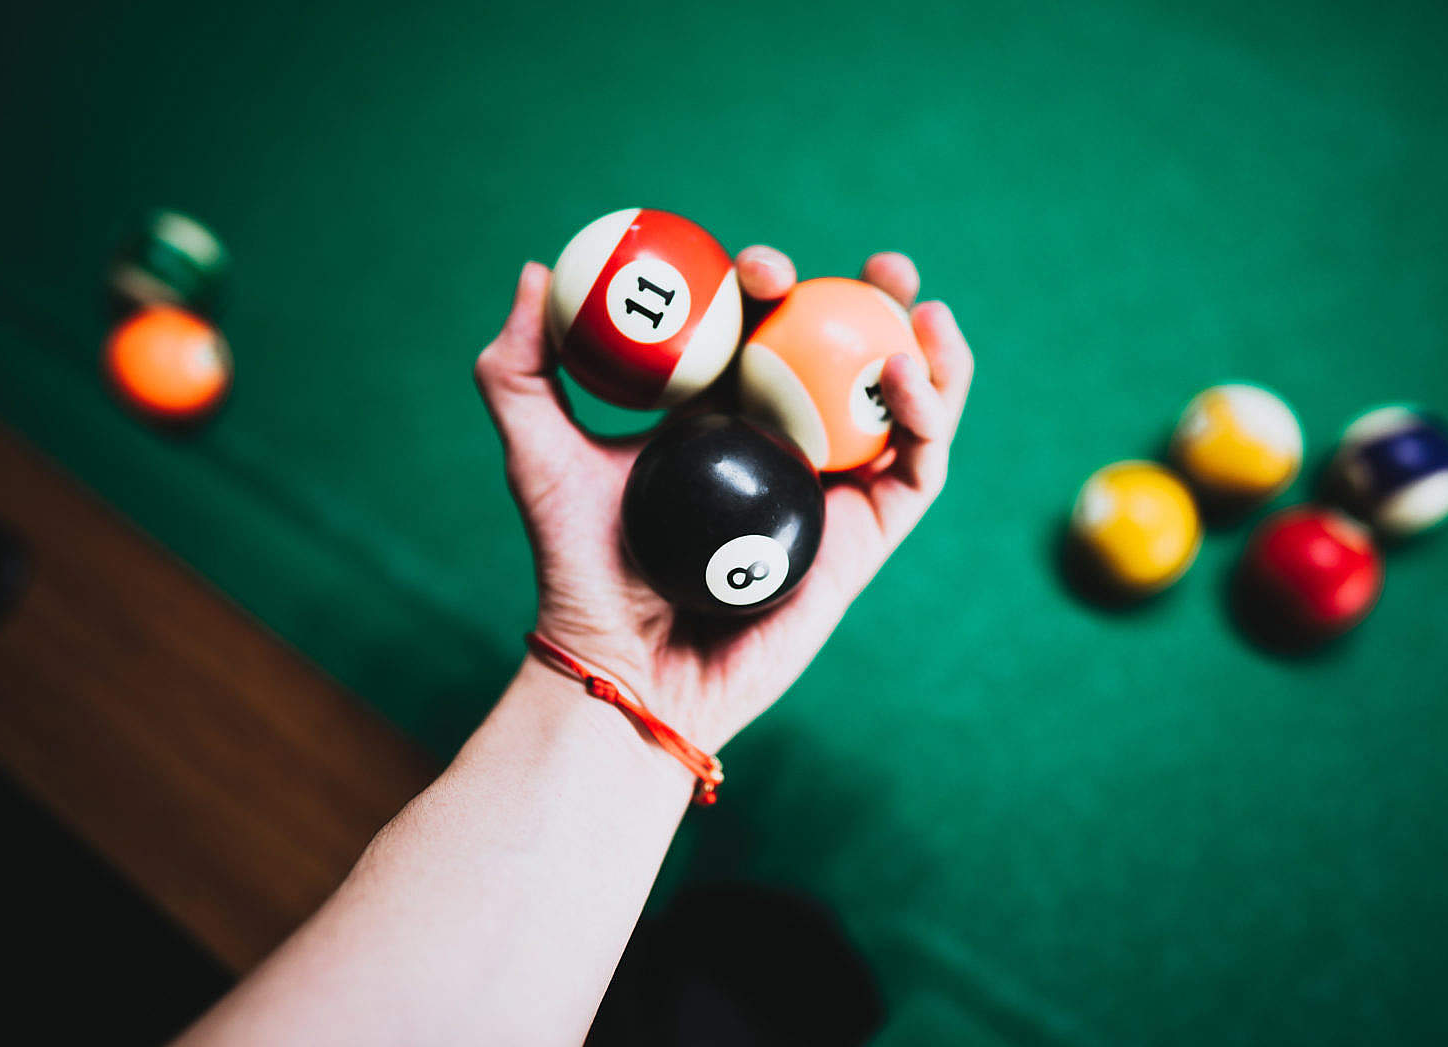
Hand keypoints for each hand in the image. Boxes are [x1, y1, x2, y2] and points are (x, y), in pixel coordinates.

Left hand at [474, 246, 972, 749]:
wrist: (623, 662)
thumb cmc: (578, 565)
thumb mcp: (537, 455)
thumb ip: (518, 368)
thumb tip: (539, 272)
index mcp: (722, 414)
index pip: (765, 331)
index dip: (776, 285)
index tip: (761, 269)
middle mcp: (785, 445)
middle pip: (848, 357)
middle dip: (876, 300)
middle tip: (887, 266)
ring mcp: (831, 491)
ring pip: (899, 409)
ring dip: (926, 352)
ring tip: (920, 306)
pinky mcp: (864, 537)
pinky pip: (916, 471)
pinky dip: (930, 419)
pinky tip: (908, 377)